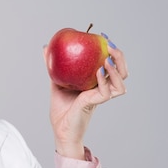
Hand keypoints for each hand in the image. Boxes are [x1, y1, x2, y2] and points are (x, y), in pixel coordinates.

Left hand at [44, 43, 127, 159]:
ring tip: (107, 58)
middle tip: (109, 45)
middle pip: (122, 72)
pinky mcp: (94, 104)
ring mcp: (100, 97)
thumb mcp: (56, 82)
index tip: (104, 37)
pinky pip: (105, 92)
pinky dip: (104, 80)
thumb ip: (53, 66)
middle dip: (120, 57)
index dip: (113, 52)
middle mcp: (102, 90)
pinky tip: (97, 70)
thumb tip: (45, 47)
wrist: (59, 130)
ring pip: (120, 82)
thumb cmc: (61, 110)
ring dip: (116, 69)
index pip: (112, 66)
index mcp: (97, 84)